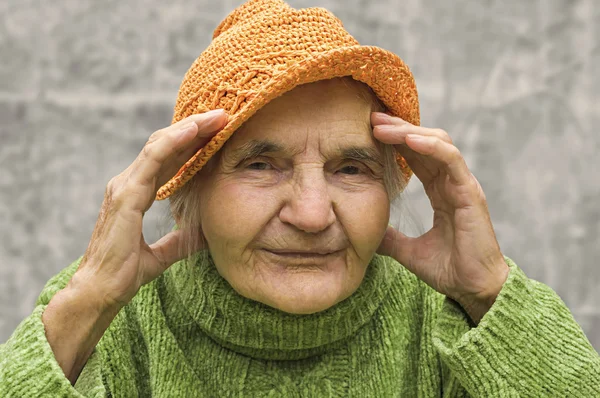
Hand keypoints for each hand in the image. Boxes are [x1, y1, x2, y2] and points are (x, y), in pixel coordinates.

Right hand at [73, 109, 227, 311]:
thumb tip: (203, 235)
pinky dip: (174, 141)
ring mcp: (125, 187)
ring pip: (160, 146)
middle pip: (165, 146)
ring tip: (215, 116)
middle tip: (222, 116)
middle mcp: (128, 184)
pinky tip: (193, 130)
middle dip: (194, 129)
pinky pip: (152, 159)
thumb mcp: (162, 254)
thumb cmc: (123, 273)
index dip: (191, 144)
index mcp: (135, 194)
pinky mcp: (126, 195)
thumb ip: (178, 241)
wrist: (101, 292)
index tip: (217, 133)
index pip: (166, 160)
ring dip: (189, 128)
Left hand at [371, 112, 508, 322]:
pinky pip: (451, 160)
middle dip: (399, 128)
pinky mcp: (470, 193)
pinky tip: (409, 139)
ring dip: (409, 132)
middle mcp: (452, 183)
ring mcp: (463, 185)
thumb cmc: (449, 270)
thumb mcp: (408, 251)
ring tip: (382, 126)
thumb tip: (366, 232)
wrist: (473, 290)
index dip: (396, 141)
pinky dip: (431, 146)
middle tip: (372, 118)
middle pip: (425, 142)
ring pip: (438, 144)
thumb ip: (390, 238)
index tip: (369, 131)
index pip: (417, 156)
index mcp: (441, 192)